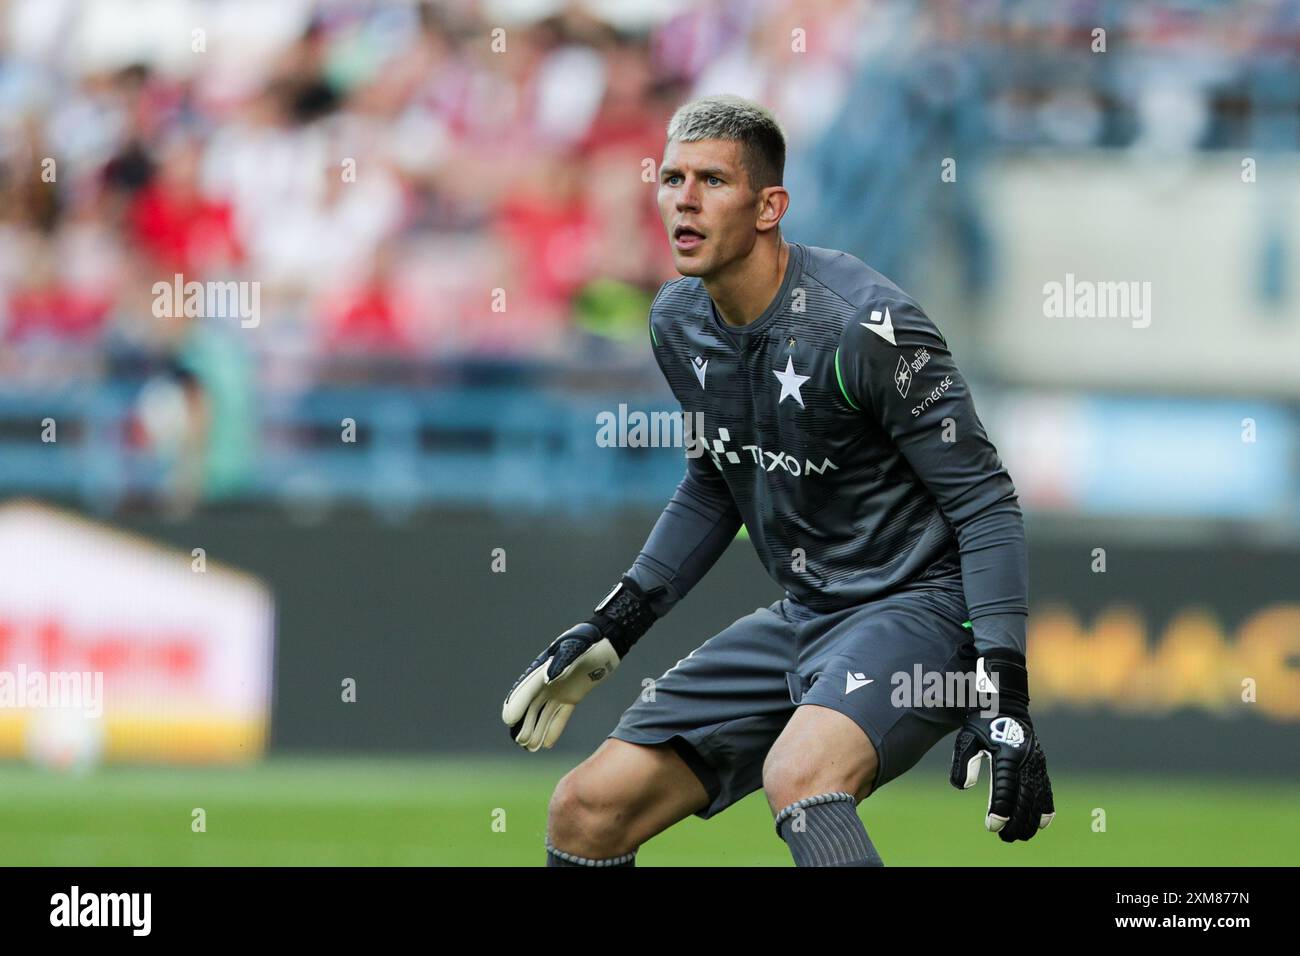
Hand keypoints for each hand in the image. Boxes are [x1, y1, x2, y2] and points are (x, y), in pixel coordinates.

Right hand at [502, 622, 619, 751]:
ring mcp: (559, 690)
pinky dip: (554, 728)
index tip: (509, 721)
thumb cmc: (589, 640)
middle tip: (521, 741)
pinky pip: (560, 715)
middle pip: (531, 706)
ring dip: (536, 730)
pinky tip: (547, 744)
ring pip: (544, 714)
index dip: (516, 705)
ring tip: (530, 748)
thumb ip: (561, 663)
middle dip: (524, 724)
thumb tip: (546, 680)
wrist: (607, 640)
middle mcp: (547, 682)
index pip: (526, 690)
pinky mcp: (573, 696)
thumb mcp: (575, 648)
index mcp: (543, 668)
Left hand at [949, 653, 1055, 841]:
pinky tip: (1040, 824)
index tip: (992, 826)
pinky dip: (1045, 808)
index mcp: (1007, 754)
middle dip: (1015, 822)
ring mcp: (1036, 763)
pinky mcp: (1040, 764)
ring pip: (1038, 799)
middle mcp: (1026, 760)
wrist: (1005, 701)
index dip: (999, 810)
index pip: (1004, 790)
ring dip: (1029, 820)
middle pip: (1024, 800)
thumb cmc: (982, 720)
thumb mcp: (967, 737)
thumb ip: (964, 762)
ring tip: (1018, 835)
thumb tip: (964, 787)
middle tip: (1003, 836)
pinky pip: (1047, 790)